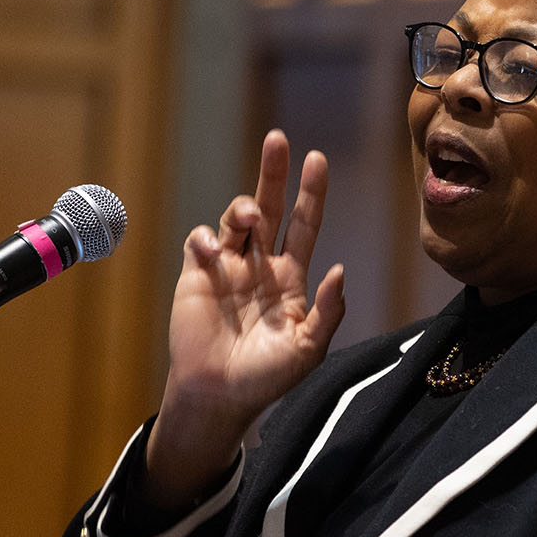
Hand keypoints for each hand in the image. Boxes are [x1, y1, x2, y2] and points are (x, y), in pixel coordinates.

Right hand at [143, 129, 345, 511]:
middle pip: (270, 207)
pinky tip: (215, 255)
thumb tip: (340, 269)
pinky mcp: (197, 275)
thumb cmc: (266, 377)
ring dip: (244, 206)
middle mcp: (260, 265)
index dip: (311, 193)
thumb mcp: (308, 349)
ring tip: (251, 217)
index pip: (303, 225)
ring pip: (235, 218)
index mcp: (291, 279)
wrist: (218, 397)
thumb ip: (327, 311)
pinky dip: (207, 238)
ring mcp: (228, 267)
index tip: (317, 160)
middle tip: (278, 140)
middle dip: (273, 173)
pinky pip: (201, 241)